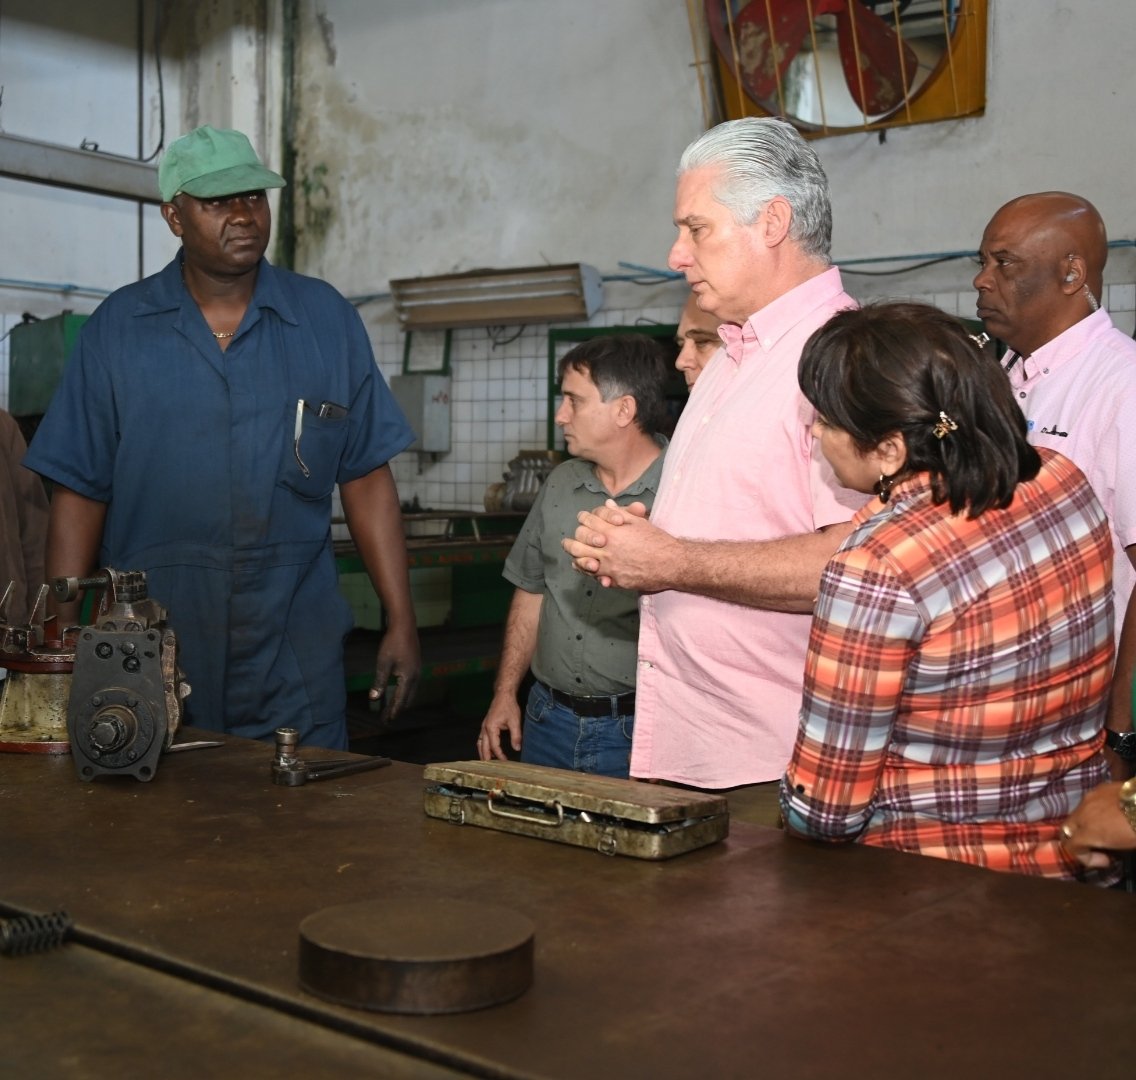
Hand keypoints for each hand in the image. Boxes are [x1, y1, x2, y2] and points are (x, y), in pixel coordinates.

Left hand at [368, 622, 419, 721]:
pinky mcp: (416, 666)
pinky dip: (404, 693)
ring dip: (401, 701)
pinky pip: (411, 685)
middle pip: (408, 700)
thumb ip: (379, 682)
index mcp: (408, 678)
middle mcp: (416, 677)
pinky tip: (396, 691)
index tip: (385, 722)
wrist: (405, 625)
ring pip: (411, 693)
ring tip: (390, 708)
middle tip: (385, 717)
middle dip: (397, 709)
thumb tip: (373, 699)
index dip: (393, 712)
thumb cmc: (392, 643)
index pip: (400, 701)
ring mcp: (418, 671)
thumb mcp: (383, 663)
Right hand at [478, 694, 521, 760]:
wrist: (503, 694)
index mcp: (491, 728)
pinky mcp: (485, 725)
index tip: (505, 762)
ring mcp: (483, 726)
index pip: (494, 746)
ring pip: (480, 743)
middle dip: (487, 758)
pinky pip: (481, 739)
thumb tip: (517, 748)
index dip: (500, 756)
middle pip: (483, 747)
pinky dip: (483, 746)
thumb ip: (516, 736)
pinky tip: (488, 750)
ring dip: (483, 753)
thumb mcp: (515, 721)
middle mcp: (484, 728)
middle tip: (491, 769)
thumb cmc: (509, 706)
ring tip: (488, 762)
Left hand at [561, 500, 675, 591]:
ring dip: (574, 556)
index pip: (587, 521)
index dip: (583, 519)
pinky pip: (593, 576)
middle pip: (578, 541)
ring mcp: (609, 565)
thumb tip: (607, 504)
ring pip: (581, 560)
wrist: (671, 563)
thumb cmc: (657, 540)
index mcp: (612, 530)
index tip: (581, 520)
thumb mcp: (639, 522)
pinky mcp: (614, 579)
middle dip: (570, 540)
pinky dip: (586, 570)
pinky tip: (585, 566)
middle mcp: (607, 547)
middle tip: (566, 542)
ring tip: (571, 555)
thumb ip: (621, 513)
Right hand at [1060, 782, 1135, 868]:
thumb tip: (1107, 847)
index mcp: (1088, 832)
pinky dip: (1097, 810)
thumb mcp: (1123, 845)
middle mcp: (1083, 814)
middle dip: (1077, 838)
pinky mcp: (1100, 787)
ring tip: (1107, 827)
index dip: (1085, 858)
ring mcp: (1090, 798)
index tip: (1106, 861)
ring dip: (1087, 822)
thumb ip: (1106, 846)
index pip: (1070, 846)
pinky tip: (1114, 812)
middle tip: (1097, 845)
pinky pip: (1091, 801)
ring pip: (1078, 812)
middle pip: (1067, 828)